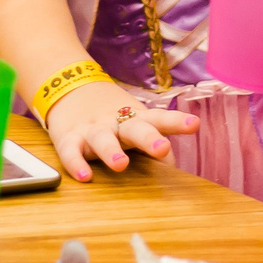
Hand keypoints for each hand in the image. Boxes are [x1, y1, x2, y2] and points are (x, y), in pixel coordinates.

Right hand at [46, 83, 200, 182]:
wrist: (68, 86)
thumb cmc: (111, 117)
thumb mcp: (133, 125)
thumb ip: (152, 145)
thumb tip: (173, 171)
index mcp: (136, 118)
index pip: (160, 118)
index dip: (177, 121)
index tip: (195, 124)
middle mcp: (116, 121)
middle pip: (134, 127)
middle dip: (148, 138)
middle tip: (162, 148)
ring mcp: (92, 129)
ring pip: (102, 138)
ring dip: (111, 151)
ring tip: (120, 165)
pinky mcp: (68, 138)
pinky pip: (71, 152)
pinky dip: (76, 164)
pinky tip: (84, 176)